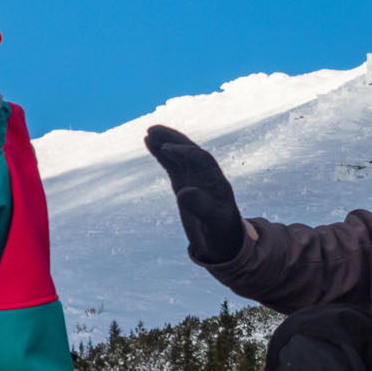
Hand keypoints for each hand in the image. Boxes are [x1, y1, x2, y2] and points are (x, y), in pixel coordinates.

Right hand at [145, 125, 245, 262]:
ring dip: (166, 142)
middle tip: (155, 130)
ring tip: (149, 132)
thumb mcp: (213, 222)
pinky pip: (171, 163)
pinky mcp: (183, 182)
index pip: (201, 160)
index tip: (167, 149)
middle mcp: (206, 176)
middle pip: (191, 151)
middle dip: (175, 140)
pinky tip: (148, 141)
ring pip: (179, 155)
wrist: (222, 240)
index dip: (185, 152)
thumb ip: (202, 207)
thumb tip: (184, 192)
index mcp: (216, 182)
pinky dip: (160, 152)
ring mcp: (194, 178)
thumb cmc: (221, 232)